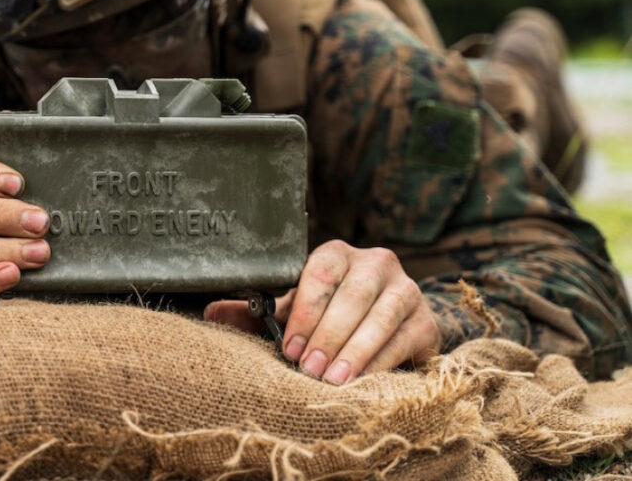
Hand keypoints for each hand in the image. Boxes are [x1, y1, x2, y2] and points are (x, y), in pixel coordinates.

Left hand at [204, 239, 439, 383]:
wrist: (388, 330)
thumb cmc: (330, 317)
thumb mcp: (293, 313)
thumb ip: (255, 313)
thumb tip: (209, 314)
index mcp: (337, 254)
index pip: (320, 273)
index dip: (304, 312)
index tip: (288, 347)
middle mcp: (376, 262)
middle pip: (354, 293)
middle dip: (328, 333)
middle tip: (308, 368)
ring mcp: (406, 289)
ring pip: (381, 315)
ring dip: (355, 350)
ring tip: (333, 379)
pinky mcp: (425, 321)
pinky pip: (404, 339)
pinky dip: (380, 362)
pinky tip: (361, 381)